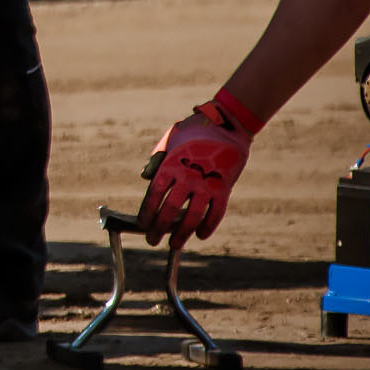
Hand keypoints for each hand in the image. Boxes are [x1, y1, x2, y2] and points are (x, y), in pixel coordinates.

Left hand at [137, 91, 256, 246]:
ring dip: (182, 233)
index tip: (141, 225)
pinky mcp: (225, 187)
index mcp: (170, 165)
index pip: (154, 194)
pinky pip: (216, 213)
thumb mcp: (170, 140)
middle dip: (159, 228)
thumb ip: (157, 159)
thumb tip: (145, 178)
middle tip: (151, 240)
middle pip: (170, 209)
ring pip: (192, 216)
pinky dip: (208, 226)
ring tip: (174, 245)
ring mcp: (207, 183)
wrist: (228, 124)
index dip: (146, 212)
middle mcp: (187, 176)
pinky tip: (201, 235)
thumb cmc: (194, 131)